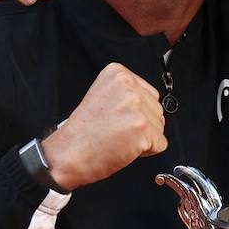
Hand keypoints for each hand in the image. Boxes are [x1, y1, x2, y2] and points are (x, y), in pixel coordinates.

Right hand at [41, 63, 167, 189]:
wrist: (68, 153)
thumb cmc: (83, 131)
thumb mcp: (102, 95)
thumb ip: (127, 93)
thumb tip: (149, 103)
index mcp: (118, 74)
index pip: (149, 94)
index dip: (137, 112)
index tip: (118, 117)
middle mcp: (128, 87)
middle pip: (157, 109)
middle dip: (142, 124)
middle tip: (117, 130)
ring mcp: (136, 107)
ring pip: (160, 127)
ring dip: (144, 137)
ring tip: (119, 137)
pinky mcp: (142, 128)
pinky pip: (160, 144)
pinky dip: (147, 151)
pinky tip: (125, 147)